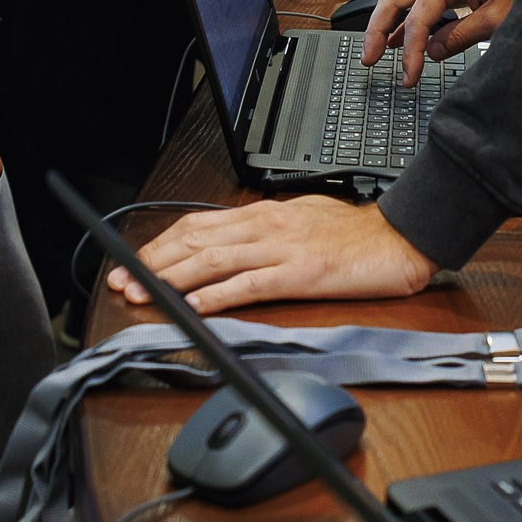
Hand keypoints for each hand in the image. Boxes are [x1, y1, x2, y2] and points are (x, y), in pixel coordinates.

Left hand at [111, 195, 436, 313]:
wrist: (398, 237)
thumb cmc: (354, 234)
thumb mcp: (299, 222)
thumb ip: (264, 233)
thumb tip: (232, 245)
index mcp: (262, 215)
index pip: (197, 225)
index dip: (160, 244)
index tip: (134, 261)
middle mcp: (265, 226)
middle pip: (195, 240)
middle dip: (153, 262)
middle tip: (123, 282)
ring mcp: (281, 249)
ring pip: (214, 260)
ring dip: (173, 280)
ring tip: (145, 295)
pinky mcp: (299, 274)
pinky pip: (250, 285)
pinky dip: (218, 295)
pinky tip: (196, 306)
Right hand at [362, 0, 521, 82]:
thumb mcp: (497, 19)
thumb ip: (460, 37)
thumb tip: (431, 52)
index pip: (417, 20)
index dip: (410, 52)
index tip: (409, 75)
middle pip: (393, 0)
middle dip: (377, 30)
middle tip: (368, 58)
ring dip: (389, 24)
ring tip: (377, 51)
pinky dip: (408, 19)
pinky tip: (401, 37)